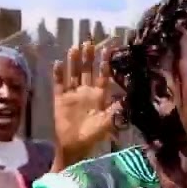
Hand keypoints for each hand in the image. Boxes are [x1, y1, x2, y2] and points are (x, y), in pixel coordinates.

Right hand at [52, 40, 121, 168]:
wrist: (75, 145)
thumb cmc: (93, 135)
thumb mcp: (109, 121)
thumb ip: (117, 109)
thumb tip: (129, 96)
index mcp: (99, 95)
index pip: (102, 75)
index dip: (104, 63)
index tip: (107, 49)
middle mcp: (86, 91)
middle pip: (87, 71)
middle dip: (88, 57)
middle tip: (89, 42)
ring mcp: (72, 94)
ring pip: (73, 74)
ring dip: (74, 61)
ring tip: (75, 47)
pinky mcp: (60, 99)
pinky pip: (58, 84)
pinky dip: (58, 74)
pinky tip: (58, 63)